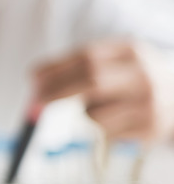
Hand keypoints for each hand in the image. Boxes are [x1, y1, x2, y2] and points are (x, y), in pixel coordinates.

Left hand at [33, 40, 166, 140]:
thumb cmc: (132, 78)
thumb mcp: (113, 61)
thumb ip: (77, 66)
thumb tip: (34, 78)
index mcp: (130, 51)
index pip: (86, 57)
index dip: (55, 68)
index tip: (32, 79)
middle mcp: (143, 75)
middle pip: (91, 80)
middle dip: (57, 91)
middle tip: (36, 101)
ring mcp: (150, 103)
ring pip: (94, 114)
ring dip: (84, 113)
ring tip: (102, 107)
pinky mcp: (150, 129)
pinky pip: (106, 133)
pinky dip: (100, 128)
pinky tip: (119, 119)